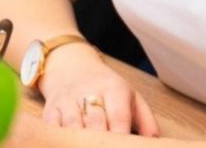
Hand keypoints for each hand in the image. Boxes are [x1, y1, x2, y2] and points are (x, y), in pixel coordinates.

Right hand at [38, 43, 158, 135]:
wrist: (70, 66)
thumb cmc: (106, 87)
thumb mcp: (130, 96)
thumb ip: (146, 120)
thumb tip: (154, 142)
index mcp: (113, 88)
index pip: (118, 116)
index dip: (120, 136)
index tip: (121, 147)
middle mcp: (88, 91)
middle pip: (95, 122)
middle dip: (100, 141)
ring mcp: (67, 99)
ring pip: (72, 124)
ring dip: (79, 140)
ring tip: (86, 146)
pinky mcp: (51, 108)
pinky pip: (52, 125)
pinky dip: (59, 136)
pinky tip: (66, 142)